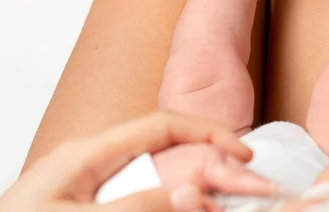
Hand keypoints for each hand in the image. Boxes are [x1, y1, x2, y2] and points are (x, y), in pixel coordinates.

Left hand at [0, 111, 253, 211]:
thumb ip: (130, 207)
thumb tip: (183, 193)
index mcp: (90, 153)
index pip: (161, 125)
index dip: (205, 131)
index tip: (238, 150)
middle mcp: (95, 161)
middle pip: (162, 150)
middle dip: (202, 162)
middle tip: (235, 183)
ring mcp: (92, 183)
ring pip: (152, 177)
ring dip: (183, 189)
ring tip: (210, 200)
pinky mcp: (90, 202)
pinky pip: (137, 195)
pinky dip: (161, 201)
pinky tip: (173, 205)